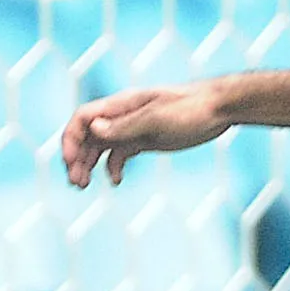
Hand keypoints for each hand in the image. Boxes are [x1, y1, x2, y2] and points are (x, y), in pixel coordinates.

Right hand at [61, 83, 227, 186]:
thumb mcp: (157, 118)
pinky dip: (113, 167)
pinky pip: (120, 154)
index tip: (70, 162)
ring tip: (83, 185)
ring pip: (101, 147)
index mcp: (121, 105)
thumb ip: (125, 125)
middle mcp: (122, 116)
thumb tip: (93, 129)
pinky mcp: (145, 140)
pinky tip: (116, 181)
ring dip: (89, 165)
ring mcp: (133, 129)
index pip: (83, 119)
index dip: (70, 139)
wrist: (219, 109)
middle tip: (76, 183)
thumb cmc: (191, 108)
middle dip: (76, 158)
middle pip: (88, 136)